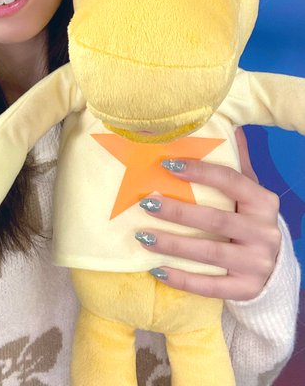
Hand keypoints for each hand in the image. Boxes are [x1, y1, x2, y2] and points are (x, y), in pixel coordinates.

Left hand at [136, 128, 281, 300]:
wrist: (274, 268)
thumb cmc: (250, 220)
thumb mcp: (249, 192)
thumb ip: (237, 164)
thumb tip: (229, 126)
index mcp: (264, 203)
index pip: (231, 182)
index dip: (200, 172)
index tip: (167, 164)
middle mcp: (265, 233)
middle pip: (215, 221)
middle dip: (177, 211)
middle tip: (145, 202)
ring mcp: (257, 264)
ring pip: (209, 255)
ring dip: (172, 245)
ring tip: (142, 235)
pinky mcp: (247, 290)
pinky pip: (210, 286)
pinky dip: (181, 279)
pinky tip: (155, 270)